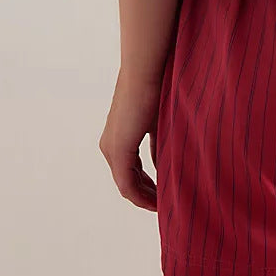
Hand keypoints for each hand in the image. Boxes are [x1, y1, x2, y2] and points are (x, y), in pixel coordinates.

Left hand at [98, 68, 163, 211]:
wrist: (147, 69)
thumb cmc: (157, 86)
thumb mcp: (160, 121)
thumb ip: (160, 143)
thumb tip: (166, 164)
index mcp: (119, 135)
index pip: (131, 169)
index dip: (147, 184)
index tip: (164, 192)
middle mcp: (109, 144)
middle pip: (128, 180)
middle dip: (146, 194)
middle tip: (164, 204)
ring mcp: (112, 148)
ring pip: (127, 184)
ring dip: (145, 197)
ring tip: (163, 206)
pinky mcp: (118, 150)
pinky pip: (127, 184)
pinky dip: (141, 195)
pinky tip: (157, 201)